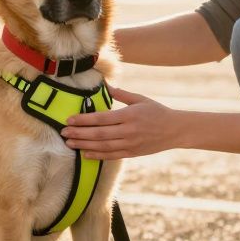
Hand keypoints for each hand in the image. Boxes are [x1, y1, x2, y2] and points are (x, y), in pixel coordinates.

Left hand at [60, 87, 180, 159]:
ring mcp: (130, 143)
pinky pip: (111, 155)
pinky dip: (97, 155)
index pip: (102, 118)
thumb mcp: (140, 99)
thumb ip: (121, 94)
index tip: (70, 119)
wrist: (175, 130)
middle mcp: (129, 131)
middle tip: (63, 133)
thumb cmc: (157, 111)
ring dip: (84, 145)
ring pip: (103, 146)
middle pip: (99, 134)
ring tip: (70, 143)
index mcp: (129, 115)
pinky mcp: (132, 153)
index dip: (84, 120)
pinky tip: (85, 154)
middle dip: (79, 134)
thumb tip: (105, 85)